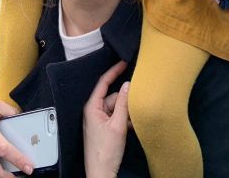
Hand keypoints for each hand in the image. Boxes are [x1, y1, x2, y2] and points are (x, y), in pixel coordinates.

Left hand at [83, 61, 129, 177]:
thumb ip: (123, 104)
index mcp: (92, 107)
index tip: (124, 62)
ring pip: (116, 108)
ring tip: (134, 120)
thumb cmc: (105, 152)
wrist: (101, 175)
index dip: (114, 71)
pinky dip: (124, 120)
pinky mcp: (103, 129)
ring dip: (126, 112)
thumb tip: (128, 84)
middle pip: (113, 97)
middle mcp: (94, 111)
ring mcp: (98, 121)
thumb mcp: (118, 125)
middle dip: (124, 100)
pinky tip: (132, 127)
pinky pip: (116, 118)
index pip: (103, 82)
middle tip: (136, 105)